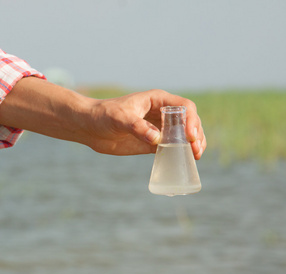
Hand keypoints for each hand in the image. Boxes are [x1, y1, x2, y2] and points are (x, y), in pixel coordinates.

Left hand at [84, 89, 205, 157]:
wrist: (89, 126)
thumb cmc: (103, 115)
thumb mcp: (119, 118)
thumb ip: (137, 126)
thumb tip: (157, 139)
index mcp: (157, 100)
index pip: (184, 106)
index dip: (191, 120)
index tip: (189, 136)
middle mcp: (162, 113)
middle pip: (189, 121)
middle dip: (196, 134)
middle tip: (195, 150)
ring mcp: (159, 128)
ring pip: (184, 135)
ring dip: (193, 144)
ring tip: (195, 156)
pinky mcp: (153, 143)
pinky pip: (172, 147)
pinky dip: (181, 153)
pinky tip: (186, 161)